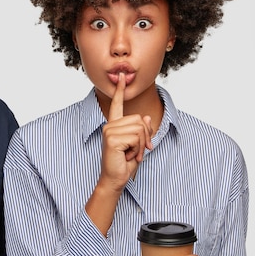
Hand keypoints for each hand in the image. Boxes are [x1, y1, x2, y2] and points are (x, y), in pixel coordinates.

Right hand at [100, 72, 152, 189]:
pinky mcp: (112, 139)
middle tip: (137, 151)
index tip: (122, 76)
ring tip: (132, 154)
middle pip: (138, 120)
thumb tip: (145, 118)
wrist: (115, 179)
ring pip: (139, 129)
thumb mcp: (138, 144)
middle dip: (144, 137)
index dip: (120, 91)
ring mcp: (109, 131)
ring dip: (142, 145)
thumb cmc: (124, 163)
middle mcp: (110, 125)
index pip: (117, 104)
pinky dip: (138, 149)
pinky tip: (128, 156)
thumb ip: (142, 130)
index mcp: (114, 125)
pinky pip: (136, 138)